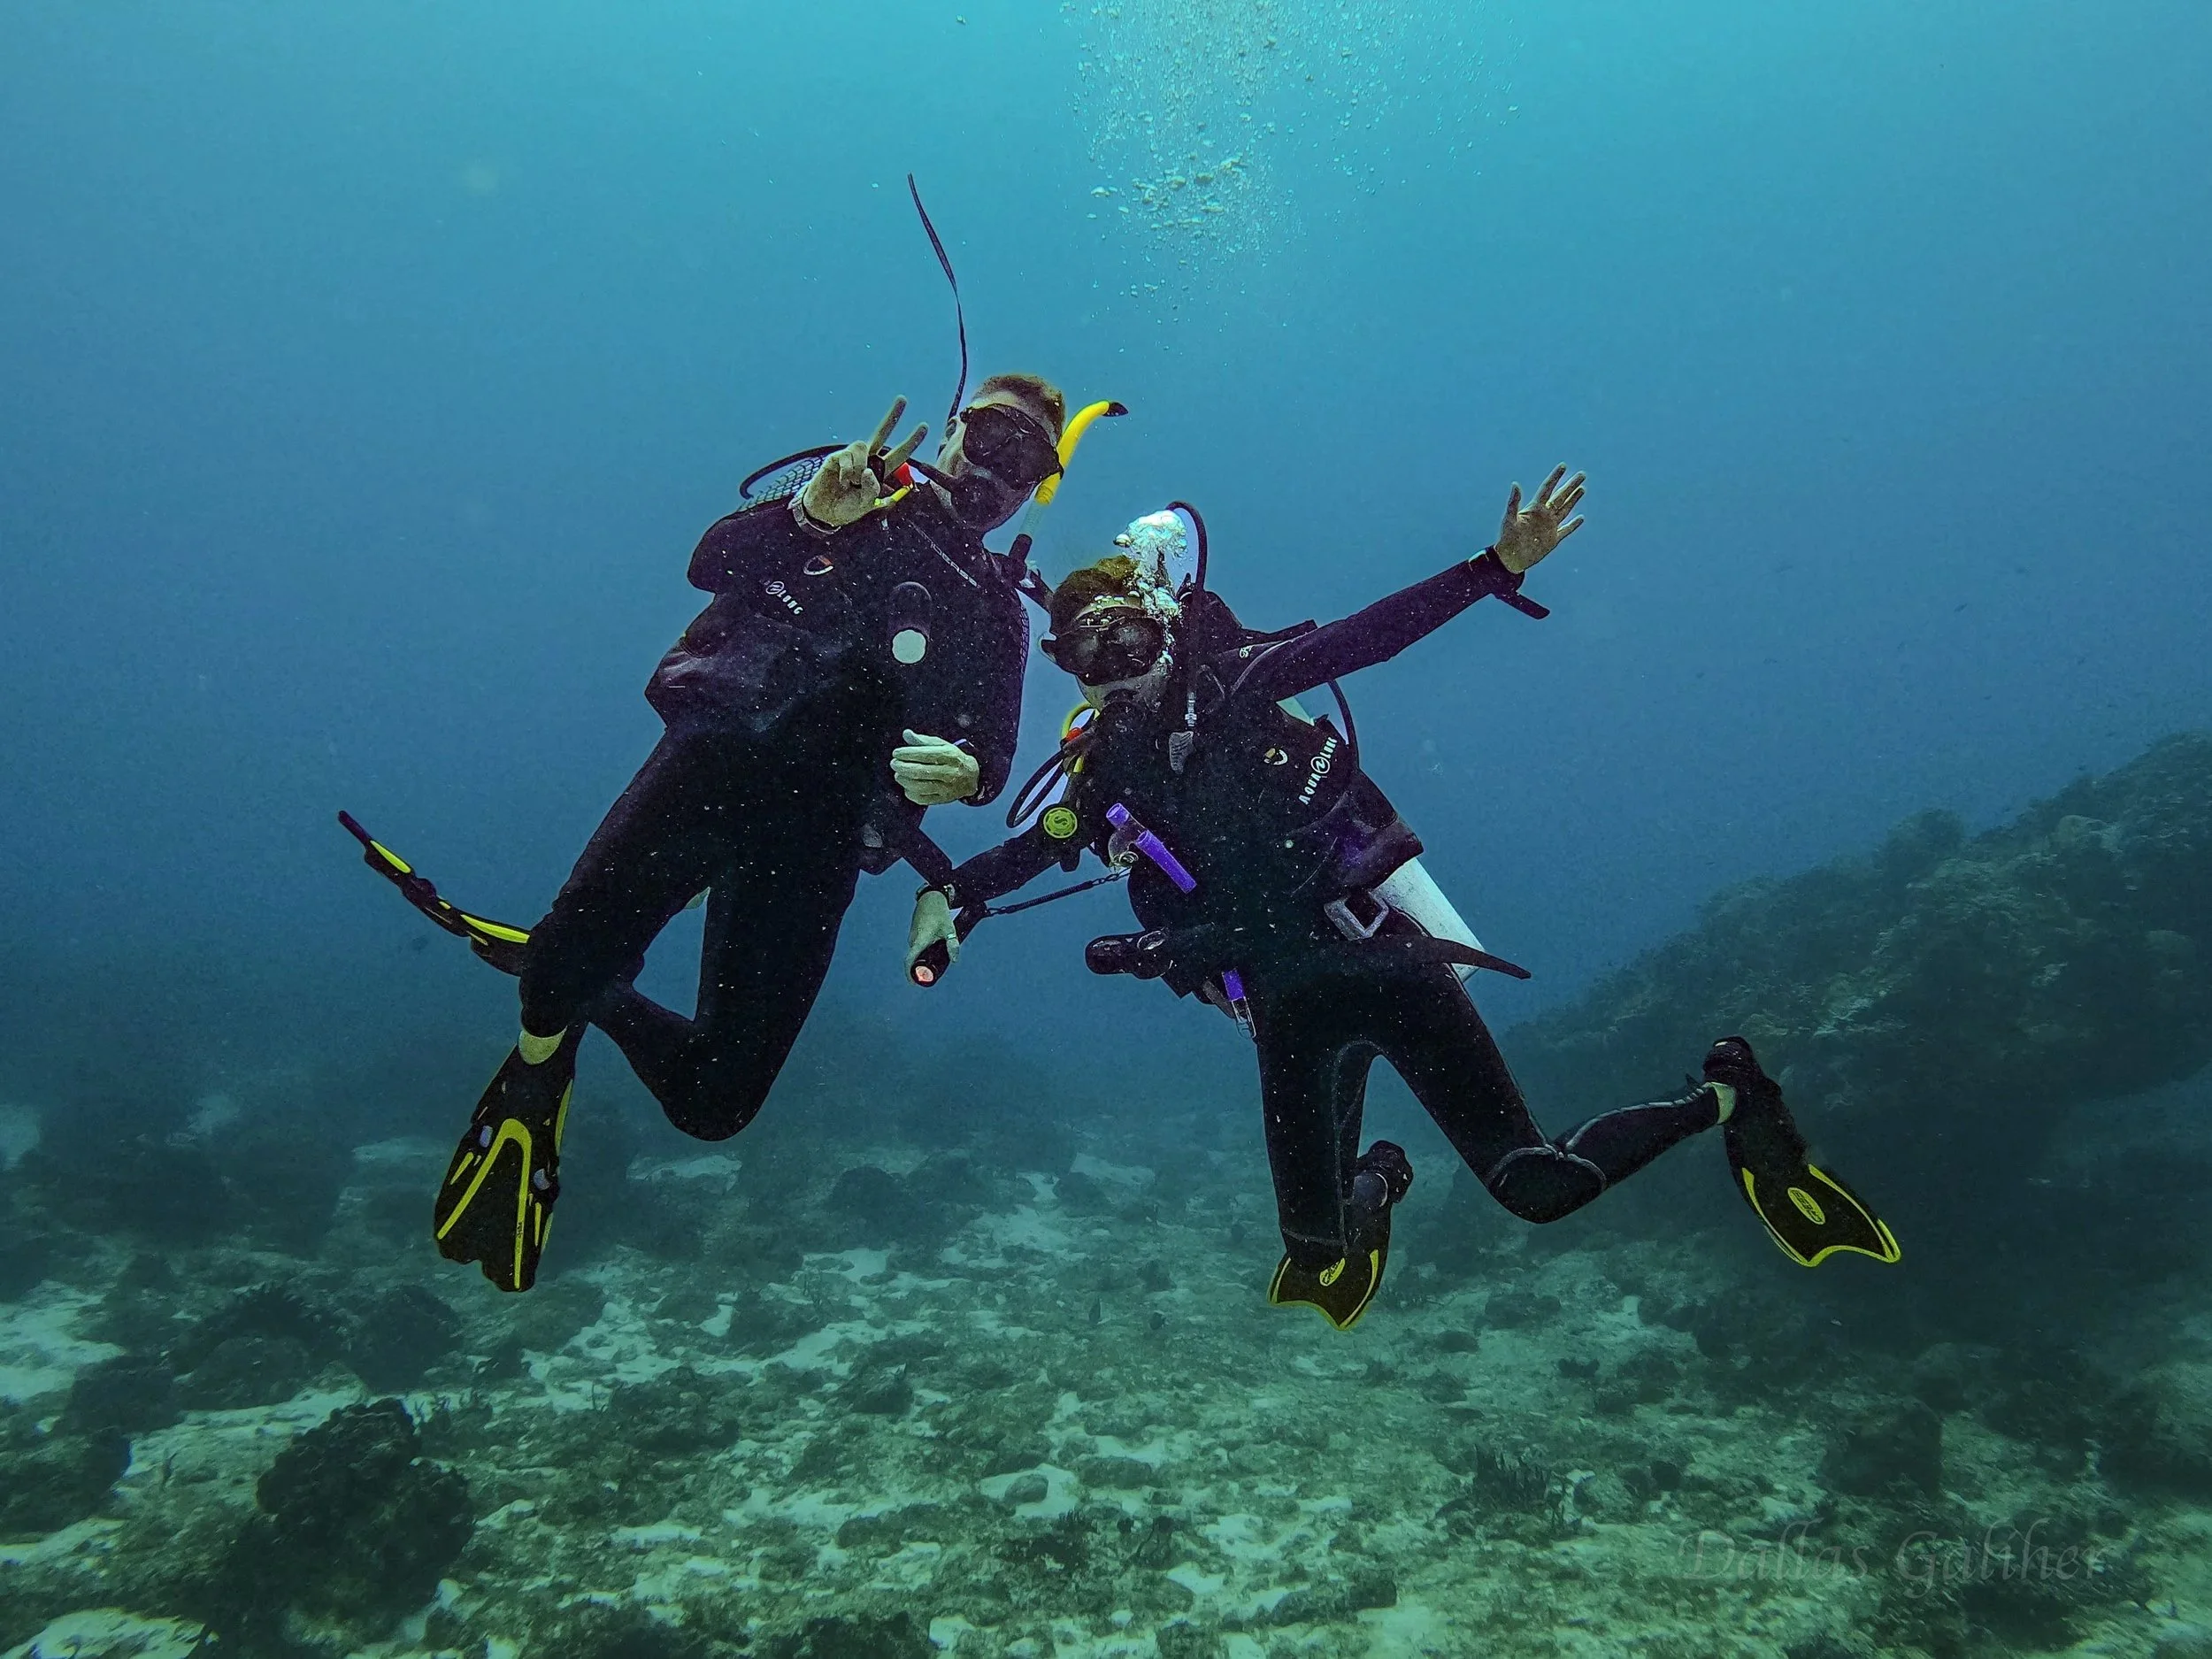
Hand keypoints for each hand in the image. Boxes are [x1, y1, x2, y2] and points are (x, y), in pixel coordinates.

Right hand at [799, 397, 929, 529]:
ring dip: (859, 467)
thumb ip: (871, 491)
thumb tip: (869, 472)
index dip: (911, 442)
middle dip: (892, 417)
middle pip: (881, 434)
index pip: (898, 455)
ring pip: (863, 447)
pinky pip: (847, 456)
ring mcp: (851, 457)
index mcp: (878, 472)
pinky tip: (842, 481)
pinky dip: (847, 472)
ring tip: (852, 483)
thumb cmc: (846, 508)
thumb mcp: (865, 505)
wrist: (823, 512)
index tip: (924, 427)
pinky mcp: (836, 457)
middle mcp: (867, 460)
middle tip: (903, 399)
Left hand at [891, 729, 979, 805]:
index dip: (908, 754)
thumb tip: (906, 734)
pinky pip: (922, 799)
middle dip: (903, 767)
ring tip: (898, 774)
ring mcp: (946, 788)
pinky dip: (911, 793)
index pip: (925, 755)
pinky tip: (907, 786)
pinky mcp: (942, 799)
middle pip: (921, 772)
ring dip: (904, 780)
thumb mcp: (941, 745)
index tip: (896, 753)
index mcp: (949, 756)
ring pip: (920, 786)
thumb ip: (922, 740)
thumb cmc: (952, 758)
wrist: (971, 776)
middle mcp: (949, 773)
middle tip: (894, 764)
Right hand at [908, 888, 959, 976]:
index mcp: (920, 940)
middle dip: (923, 965)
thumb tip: (955, 960)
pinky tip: (936, 943)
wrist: (931, 898)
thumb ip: (952, 945)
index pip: (909, 960)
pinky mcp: (915, 932)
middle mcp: (913, 939)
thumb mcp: (949, 930)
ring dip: (926, 955)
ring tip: (939, 951)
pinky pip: (918, 944)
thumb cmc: (939, 913)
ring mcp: (913, 935)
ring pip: (918, 951)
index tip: (913, 982)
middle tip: (935, 968)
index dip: (909, 973)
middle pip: (915, 958)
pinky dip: (925, 948)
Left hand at [1494, 465, 1586, 574]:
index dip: (1555, 477)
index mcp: (1534, 508)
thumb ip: (1514, 502)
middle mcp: (1544, 515)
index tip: (1563, 466)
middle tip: (1582, 475)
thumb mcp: (1510, 518)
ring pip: (1565, 509)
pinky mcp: (1553, 539)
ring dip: (1573, 499)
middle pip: (1560, 496)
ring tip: (1582, 488)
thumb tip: (1515, 484)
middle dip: (1571, 485)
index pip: (1547, 488)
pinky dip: (1573, 525)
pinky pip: (1566, 530)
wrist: (1510, 558)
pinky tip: (1581, 518)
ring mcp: (1550, 526)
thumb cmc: (1507, 537)